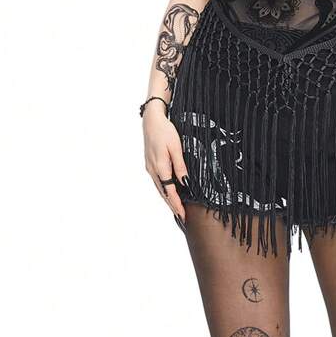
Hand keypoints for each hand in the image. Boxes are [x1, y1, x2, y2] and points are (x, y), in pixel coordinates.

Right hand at [143, 105, 189, 224]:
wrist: (151, 120)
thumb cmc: (165, 131)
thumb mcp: (176, 147)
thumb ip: (180, 166)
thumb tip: (185, 182)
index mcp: (160, 167)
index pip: (170, 191)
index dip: (176, 204)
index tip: (182, 214)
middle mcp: (153, 170)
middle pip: (163, 193)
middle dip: (172, 205)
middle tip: (181, 216)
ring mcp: (150, 168)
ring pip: (160, 188)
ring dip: (168, 198)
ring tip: (176, 207)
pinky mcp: (150, 164)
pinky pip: (158, 181)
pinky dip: (164, 190)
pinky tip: (169, 192)